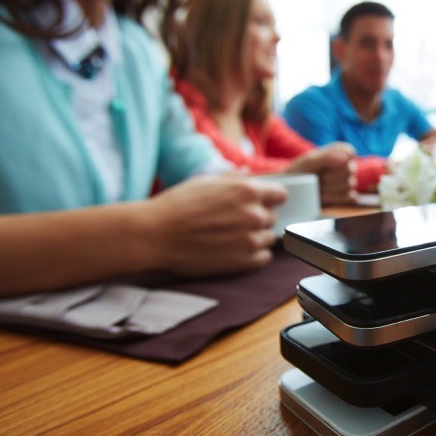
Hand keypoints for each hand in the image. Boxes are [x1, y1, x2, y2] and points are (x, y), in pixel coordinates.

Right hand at [139, 173, 286, 275]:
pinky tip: (234, 250)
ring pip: (268, 238)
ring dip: (255, 237)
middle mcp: (254, 215)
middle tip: (234, 220)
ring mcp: (250, 241)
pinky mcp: (243, 262)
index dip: (270, 198)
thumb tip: (246, 172)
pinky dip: (254, 255)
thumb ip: (232, 178)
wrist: (154, 235)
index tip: (260, 202)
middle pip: (272, 216)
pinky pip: (263, 258)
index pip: (281, 194)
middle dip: (258, 217)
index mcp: (247, 191)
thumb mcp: (205, 182)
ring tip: (230, 236)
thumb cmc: (176, 205)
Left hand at [287, 143, 356, 205]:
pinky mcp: (347, 196)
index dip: (337, 160)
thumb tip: (346, 158)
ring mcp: (348, 182)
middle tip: (316, 178)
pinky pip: (351, 198)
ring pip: (349, 185)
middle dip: (329, 177)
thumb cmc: (299, 173)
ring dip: (330, 189)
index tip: (323, 166)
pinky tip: (325, 197)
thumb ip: (327, 157)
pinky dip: (336, 199)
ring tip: (317, 188)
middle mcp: (345, 166)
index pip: (349, 152)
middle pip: (348, 171)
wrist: (291, 192)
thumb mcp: (308, 163)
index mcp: (337, 152)